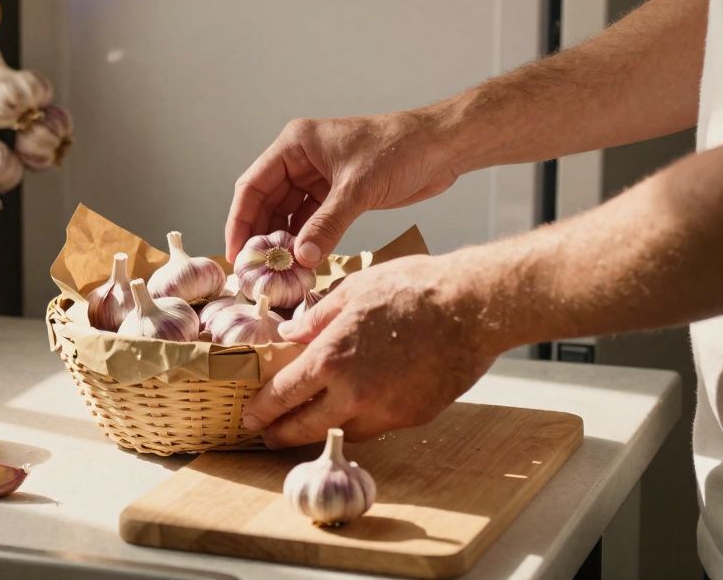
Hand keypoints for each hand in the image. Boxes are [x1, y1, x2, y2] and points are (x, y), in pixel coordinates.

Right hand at [225, 112, 458, 266]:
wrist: (442, 147)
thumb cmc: (400, 149)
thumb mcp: (357, 189)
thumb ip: (327, 225)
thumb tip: (301, 258)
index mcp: (295, 145)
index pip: (252, 185)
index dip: (240, 221)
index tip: (235, 253)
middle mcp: (301, 160)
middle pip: (266, 202)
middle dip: (260, 236)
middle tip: (255, 271)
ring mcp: (318, 178)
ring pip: (288, 215)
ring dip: (284, 242)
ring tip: (278, 273)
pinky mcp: (337, 194)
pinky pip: (312, 221)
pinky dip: (306, 241)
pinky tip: (302, 263)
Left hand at [240, 254, 500, 448]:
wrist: (473, 307)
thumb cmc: (413, 289)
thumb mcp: (353, 290)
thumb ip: (316, 319)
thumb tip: (289, 334)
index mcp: (331, 359)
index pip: (283, 396)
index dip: (262, 410)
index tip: (249, 417)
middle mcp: (354, 394)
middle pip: (306, 427)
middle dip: (282, 433)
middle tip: (269, 434)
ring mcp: (386, 411)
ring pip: (341, 431)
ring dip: (323, 427)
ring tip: (312, 417)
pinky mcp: (412, 417)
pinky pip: (376, 426)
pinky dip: (360, 419)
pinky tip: (358, 404)